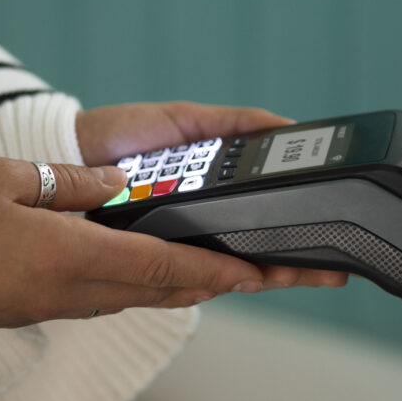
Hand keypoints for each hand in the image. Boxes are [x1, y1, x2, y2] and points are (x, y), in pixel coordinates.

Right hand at [0, 158, 316, 328]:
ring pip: (142, 296)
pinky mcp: (38, 305)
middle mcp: (72, 292)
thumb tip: (119, 182)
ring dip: (191, 285)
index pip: (168, 266)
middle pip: (167, 289)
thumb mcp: (2, 179)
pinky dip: (150, 283)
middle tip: (271, 273)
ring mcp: (55, 304)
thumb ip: (70, 181)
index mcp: (70, 259)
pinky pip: (111, 297)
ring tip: (233, 269)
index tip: (264, 271)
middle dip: (225, 282)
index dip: (221, 270)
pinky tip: (161, 268)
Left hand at [75, 101, 348, 289]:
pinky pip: (185, 276)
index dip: (295, 236)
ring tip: (302, 275)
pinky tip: (251, 279)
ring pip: (229, 272)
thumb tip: (288, 125)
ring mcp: (173, 247)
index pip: (261, 224)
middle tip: (332, 271)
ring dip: (269, 275)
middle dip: (296, 265)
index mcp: (211, 199)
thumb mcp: (188, 120)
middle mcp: (196, 229)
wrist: (69, 150)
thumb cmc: (122, 136)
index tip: (331, 242)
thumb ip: (236, 124)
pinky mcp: (145, 258)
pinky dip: (219, 278)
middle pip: (255, 255)